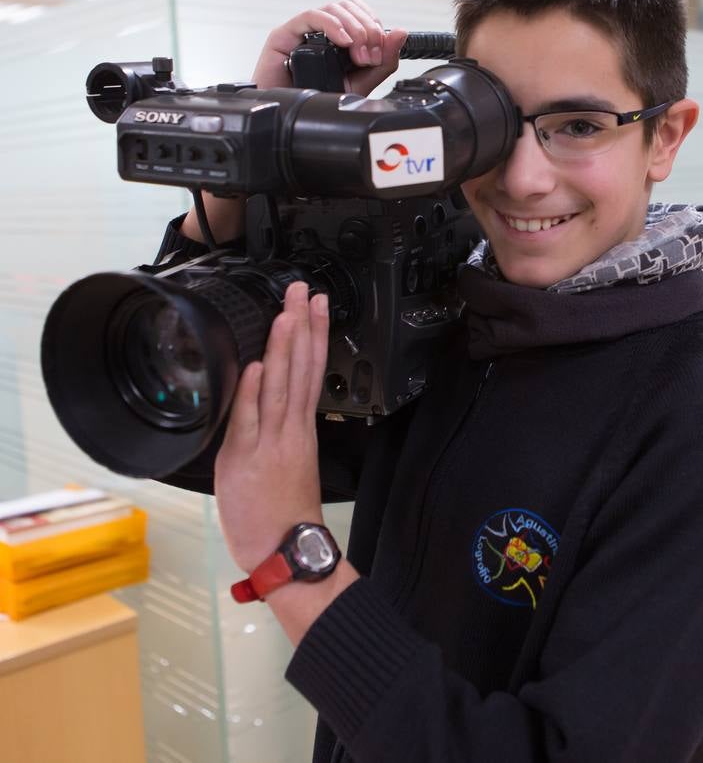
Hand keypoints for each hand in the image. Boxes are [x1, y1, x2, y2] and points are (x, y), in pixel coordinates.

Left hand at [214, 282, 329, 572]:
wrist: (287, 551)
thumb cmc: (284, 513)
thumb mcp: (287, 462)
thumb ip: (277, 425)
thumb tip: (264, 390)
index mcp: (301, 428)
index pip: (311, 370)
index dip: (314, 335)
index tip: (316, 305)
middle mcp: (290, 430)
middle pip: (300, 369)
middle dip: (302, 327)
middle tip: (302, 292)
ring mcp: (269, 443)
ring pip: (280, 387)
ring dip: (284, 349)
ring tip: (288, 315)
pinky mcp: (244, 460)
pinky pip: (250, 420)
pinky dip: (255, 392)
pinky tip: (258, 365)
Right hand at [251, 0, 407, 94]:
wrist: (289, 120)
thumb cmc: (319, 101)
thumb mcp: (360, 84)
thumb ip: (383, 62)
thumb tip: (401, 33)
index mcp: (338, 38)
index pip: (361, 14)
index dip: (375, 27)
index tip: (379, 55)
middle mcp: (322, 30)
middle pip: (350, 7)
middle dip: (367, 29)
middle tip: (370, 57)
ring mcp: (303, 31)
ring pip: (334, 8)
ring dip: (354, 28)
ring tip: (357, 55)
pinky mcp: (285, 34)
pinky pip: (311, 16)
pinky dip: (332, 25)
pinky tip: (342, 42)